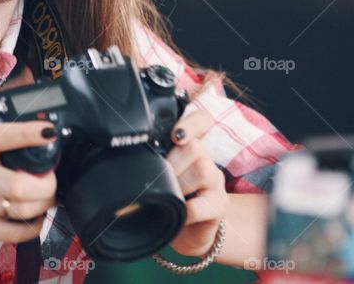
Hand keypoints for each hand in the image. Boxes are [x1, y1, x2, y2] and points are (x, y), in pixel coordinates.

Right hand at [0, 96, 57, 242]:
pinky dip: (32, 227)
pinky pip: (13, 234)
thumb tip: (15, 91)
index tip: (49, 131)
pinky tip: (35, 215)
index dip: (33, 134)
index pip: (7, 136)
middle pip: (23, 186)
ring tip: (46, 192)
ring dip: (44, 202)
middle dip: (47, 181)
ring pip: (23, 210)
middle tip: (50, 174)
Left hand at [165, 109, 227, 257]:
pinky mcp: (221, 204)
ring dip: (180, 184)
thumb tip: (132, 156)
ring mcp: (216, 181)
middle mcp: (207, 160)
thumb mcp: (159, 175)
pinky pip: (205, 203)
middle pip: (195, 147)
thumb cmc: (168, 199)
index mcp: (190, 148)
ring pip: (202, 169)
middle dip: (172, 163)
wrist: (185, 233)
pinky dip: (188, 210)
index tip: (176, 135)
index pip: (202, 121)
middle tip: (160, 180)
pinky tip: (179, 213)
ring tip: (170, 196)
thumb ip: (153, 160)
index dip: (191, 123)